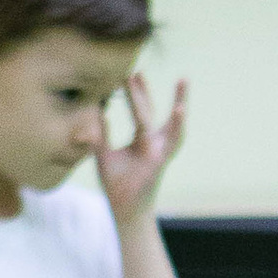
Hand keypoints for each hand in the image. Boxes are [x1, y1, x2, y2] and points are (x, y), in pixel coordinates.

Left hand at [96, 68, 188, 227]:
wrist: (123, 208)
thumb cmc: (117, 184)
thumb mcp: (104, 155)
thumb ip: (99, 134)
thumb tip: (94, 112)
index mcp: (142, 140)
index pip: (140, 110)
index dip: (137, 93)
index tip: (132, 73)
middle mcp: (154, 142)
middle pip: (152, 111)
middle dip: (145, 92)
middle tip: (136, 70)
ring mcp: (160, 150)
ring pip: (171, 124)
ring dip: (178, 102)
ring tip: (183, 82)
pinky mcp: (161, 159)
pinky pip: (170, 140)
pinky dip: (176, 125)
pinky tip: (180, 109)